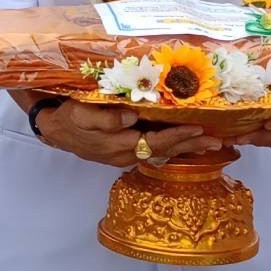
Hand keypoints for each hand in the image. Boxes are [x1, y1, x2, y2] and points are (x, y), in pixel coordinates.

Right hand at [33, 97, 222, 168]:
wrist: (54, 130)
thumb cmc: (68, 118)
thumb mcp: (80, 114)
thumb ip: (105, 119)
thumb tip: (130, 118)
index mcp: (118, 144)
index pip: (154, 141)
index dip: (176, 136)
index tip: (197, 128)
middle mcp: (126, 154)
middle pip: (164, 150)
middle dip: (190, 146)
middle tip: (217, 141)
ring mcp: (126, 155)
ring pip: (162, 153)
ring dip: (186, 149)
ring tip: (210, 145)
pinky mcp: (126, 152)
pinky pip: (154, 152)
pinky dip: (173, 148)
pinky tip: (186, 144)